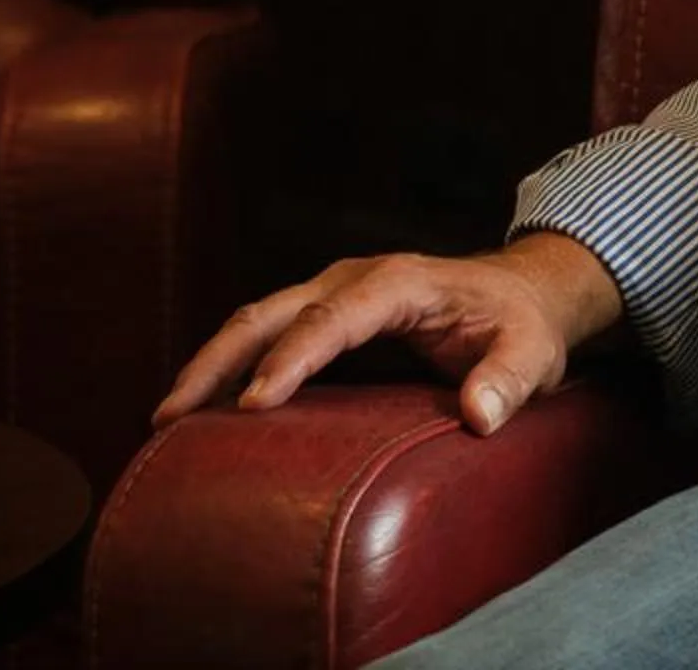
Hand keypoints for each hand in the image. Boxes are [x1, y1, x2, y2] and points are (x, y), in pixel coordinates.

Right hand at [152, 231, 624, 435]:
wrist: (522, 294)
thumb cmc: (524, 325)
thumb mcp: (532, 353)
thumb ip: (508, 379)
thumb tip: (479, 415)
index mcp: (399, 283)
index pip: (334, 318)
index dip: (293, 358)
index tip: (256, 404)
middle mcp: (354, 279)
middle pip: (271, 312)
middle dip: (218, 360)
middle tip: (171, 416)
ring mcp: (332, 292)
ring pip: (255, 320)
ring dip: (209, 363)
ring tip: (166, 419)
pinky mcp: (323, 314)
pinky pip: (266, 335)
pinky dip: (228, 366)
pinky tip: (202, 410)